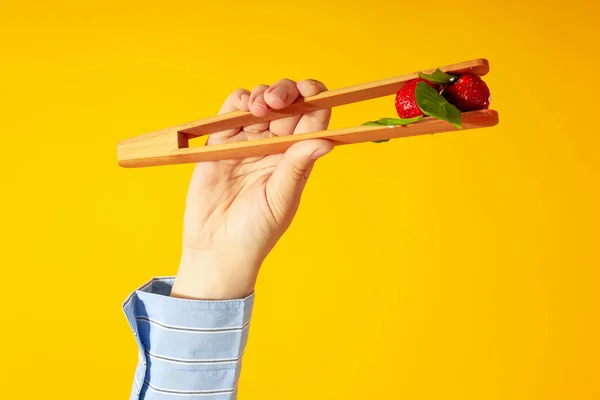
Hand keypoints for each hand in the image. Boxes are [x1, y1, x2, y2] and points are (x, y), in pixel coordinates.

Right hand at [171, 79, 332, 299]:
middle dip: (286, 92)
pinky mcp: (220, 143)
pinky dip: (237, 101)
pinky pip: (230, 113)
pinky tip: (243, 106)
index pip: (313, 119)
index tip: (311, 92)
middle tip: (278, 100)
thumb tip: (327, 141)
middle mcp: (275, 146)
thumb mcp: (281, 199)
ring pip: (260, 102)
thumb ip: (297, 166)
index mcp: (297, 158)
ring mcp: (247, 142)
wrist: (216, 249)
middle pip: (288, 104)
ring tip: (259, 107)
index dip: (315, 99)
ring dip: (262, 94)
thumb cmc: (256, 232)